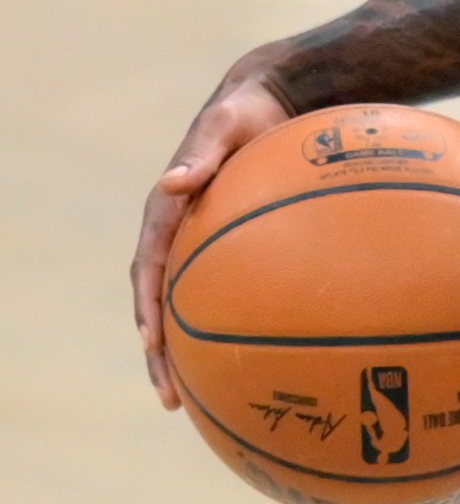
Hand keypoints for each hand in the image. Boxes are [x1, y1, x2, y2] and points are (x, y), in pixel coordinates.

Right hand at [134, 74, 292, 408]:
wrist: (268, 103)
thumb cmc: (246, 114)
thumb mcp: (224, 125)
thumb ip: (203, 150)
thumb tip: (174, 180)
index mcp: (166, 213)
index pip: (149, 268)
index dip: (148, 308)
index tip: (153, 344)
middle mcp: (176, 236)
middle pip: (158, 304)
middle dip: (160, 353)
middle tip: (170, 396)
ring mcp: (198, 246)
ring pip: (185, 310)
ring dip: (187, 354)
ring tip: (196, 401)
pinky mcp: (226, 251)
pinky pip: (223, 295)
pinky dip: (227, 327)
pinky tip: (252, 362)